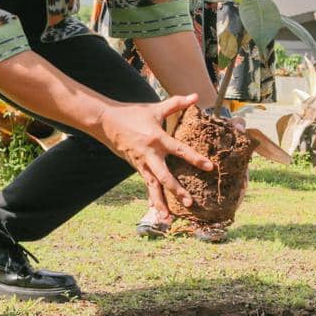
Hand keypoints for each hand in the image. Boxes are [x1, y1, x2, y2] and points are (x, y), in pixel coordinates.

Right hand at [93, 93, 212, 214]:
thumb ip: (176, 104)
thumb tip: (196, 96)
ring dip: (160, 203)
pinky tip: (157, 210)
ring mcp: (141, 163)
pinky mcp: (136, 168)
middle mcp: (149, 155)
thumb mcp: (155, 108)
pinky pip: (147, 185)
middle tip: (190, 202)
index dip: (194, 158)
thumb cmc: (132, 113)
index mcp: (157, 139)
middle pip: (165, 176)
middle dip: (177, 190)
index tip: (209, 167)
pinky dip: (152, 198)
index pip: (179, 150)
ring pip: (153, 186)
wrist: (105, 122)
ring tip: (168, 219)